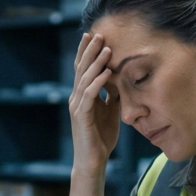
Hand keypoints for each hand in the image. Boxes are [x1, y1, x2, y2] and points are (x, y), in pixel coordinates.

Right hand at [68, 32, 120, 169]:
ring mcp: (77, 106)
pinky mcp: (81, 116)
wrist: (93, 161)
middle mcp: (76, 98)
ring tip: (106, 49)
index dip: (87, 52)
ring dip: (96, 63)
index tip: (94, 35)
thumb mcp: (110, 111)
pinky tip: (107, 72)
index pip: (83, 69)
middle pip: (81, 69)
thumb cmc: (101, 138)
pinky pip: (90, 95)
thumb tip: (119, 78)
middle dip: (90, 51)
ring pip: (85, 79)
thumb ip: (112, 95)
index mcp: (82, 96)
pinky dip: (99, 82)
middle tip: (98, 34)